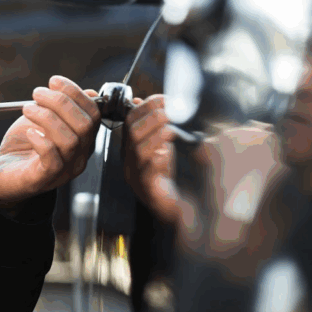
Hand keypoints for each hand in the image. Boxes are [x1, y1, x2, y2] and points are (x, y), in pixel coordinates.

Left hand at [0, 76, 100, 204]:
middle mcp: (78, 156)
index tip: (54, 81)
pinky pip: (53, 160)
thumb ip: (64, 107)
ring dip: (47, 117)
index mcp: (82, 139)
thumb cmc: (24, 146)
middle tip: (37, 93)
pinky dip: (41, 141)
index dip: (76, 93)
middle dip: (61, 102)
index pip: (94, 113)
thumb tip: (88, 91)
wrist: (2, 174)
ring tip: (28, 108)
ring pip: (70, 141)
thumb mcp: (44, 120)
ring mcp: (64, 170)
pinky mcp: (44, 179)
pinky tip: (29, 131)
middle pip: (85, 125)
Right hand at [123, 95, 179, 223]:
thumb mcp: (167, 147)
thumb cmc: (173, 180)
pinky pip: (145, 172)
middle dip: (151, 116)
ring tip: (171, 125)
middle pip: (131, 131)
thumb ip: (163, 127)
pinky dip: (155, 158)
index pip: (131, 119)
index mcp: (133, 146)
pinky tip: (166, 151)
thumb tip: (166, 104)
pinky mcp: (147, 190)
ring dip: (155, 133)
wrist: (181, 213)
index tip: (165, 98)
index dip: (147, 106)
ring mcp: (136, 175)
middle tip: (171, 109)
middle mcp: (130, 159)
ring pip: (136, 149)